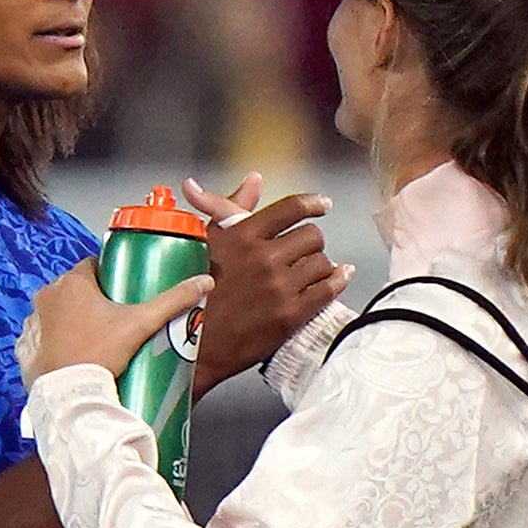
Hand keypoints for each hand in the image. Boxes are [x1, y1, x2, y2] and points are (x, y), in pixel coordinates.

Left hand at [22, 256, 208, 387]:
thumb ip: (173, 300)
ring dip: (73, 317)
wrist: (70, 395)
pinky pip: (42, 334)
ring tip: (97, 333)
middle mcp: (46, 296)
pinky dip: (55, 338)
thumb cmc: (100, 354)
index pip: (93, 265)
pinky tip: (73, 348)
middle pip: (76, 288)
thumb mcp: (141, 323)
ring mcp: (32, 321)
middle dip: (94, 297)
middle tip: (117, 313)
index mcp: (72, 282)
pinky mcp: (25, 346)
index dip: (110, 274)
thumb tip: (204, 282)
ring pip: (58, 310)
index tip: (124, 287)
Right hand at [179, 170, 352, 393]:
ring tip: (308, 271)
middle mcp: (263, 259)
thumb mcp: (204, 244)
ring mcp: (279, 289)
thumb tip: (253, 180)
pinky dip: (337, 281)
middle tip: (303, 251)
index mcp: (242, 237)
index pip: (292, 208)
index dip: (313, 203)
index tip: (322, 206)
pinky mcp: (289, 316)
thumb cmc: (191, 294)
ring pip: (322, 262)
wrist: (189, 348)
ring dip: (319, 265)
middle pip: (312, 236)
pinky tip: (337, 277)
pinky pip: (327, 289)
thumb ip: (231, 209)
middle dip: (310, 242)